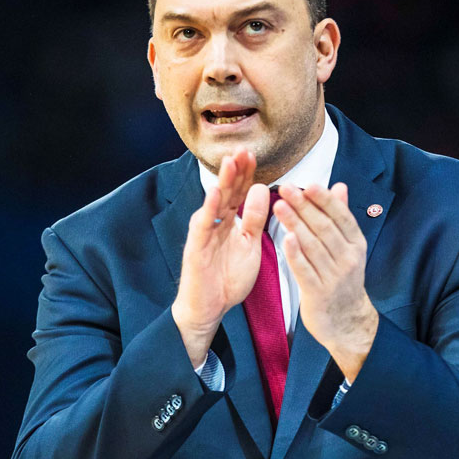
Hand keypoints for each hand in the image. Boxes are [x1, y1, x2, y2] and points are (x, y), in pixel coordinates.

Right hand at [172, 149, 271, 367]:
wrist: (209, 308)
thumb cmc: (228, 278)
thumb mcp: (250, 245)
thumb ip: (255, 218)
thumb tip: (262, 189)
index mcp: (230, 220)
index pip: (239, 191)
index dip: (246, 173)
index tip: (254, 154)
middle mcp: (216, 222)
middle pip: (226, 191)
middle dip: (235, 170)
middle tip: (244, 149)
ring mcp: (204, 233)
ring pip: (214, 203)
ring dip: (221, 183)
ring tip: (229, 163)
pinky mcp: (196, 247)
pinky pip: (203, 226)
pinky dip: (208, 210)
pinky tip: (214, 195)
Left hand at [274, 183, 378, 381]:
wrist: (346, 321)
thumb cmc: (342, 279)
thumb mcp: (348, 247)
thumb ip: (341, 216)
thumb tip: (339, 186)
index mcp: (355, 244)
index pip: (340, 216)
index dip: (324, 199)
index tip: (307, 184)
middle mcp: (347, 258)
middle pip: (324, 228)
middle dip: (304, 206)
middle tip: (285, 189)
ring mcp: (334, 276)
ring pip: (313, 245)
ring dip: (295, 224)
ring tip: (279, 206)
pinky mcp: (318, 293)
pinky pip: (305, 270)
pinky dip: (296, 254)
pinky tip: (285, 238)